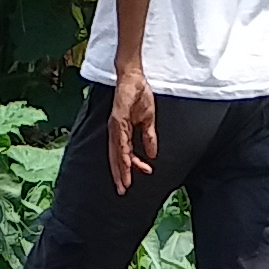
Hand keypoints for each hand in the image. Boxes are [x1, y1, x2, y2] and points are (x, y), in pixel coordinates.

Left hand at [107, 61, 160, 192]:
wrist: (134, 78)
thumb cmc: (139, 95)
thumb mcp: (148, 120)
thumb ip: (149, 138)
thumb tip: (152, 155)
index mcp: (122, 132)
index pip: (126, 154)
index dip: (132, 167)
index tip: (140, 176)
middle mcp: (116, 131)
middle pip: (116, 158)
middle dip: (120, 175)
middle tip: (122, 191)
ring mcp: (115, 125)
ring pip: (116, 152)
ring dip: (120, 168)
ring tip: (124, 183)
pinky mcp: (117, 118)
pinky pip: (120, 140)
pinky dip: (122, 152)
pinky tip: (126, 162)